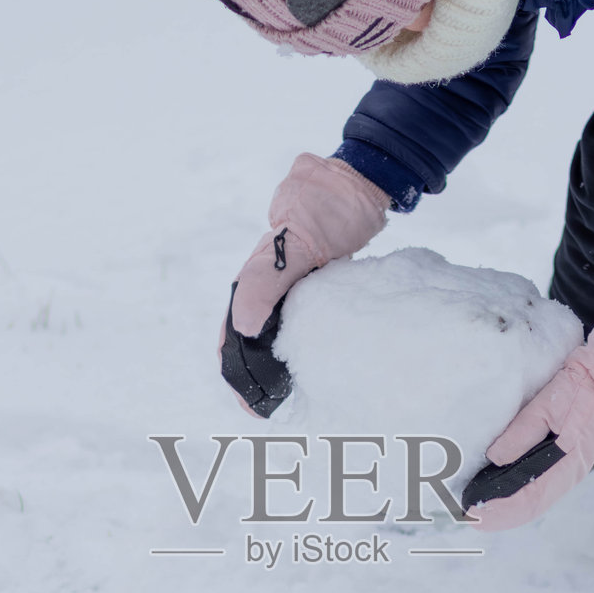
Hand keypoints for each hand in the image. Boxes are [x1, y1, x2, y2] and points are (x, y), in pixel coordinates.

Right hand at [219, 154, 388, 416]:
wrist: (360, 185)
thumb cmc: (327, 210)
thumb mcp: (297, 244)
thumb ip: (267, 281)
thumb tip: (242, 326)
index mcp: (256, 275)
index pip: (234, 328)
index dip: (233, 363)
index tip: (244, 397)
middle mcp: (269, 283)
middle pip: (250, 334)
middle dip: (249, 371)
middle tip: (257, 407)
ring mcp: (293, 285)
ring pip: (273, 331)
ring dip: (272, 362)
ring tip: (277, 397)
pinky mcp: (316, 286)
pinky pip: (298, 322)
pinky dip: (297, 346)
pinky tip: (307, 364)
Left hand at [462, 302, 593, 529]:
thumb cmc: (581, 388)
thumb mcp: (547, 406)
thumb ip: (521, 433)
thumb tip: (495, 459)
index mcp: (568, 463)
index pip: (530, 499)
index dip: (501, 511)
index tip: (475, 515)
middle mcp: (570, 473)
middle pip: (532, 506)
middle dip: (502, 516)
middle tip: (472, 518)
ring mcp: (571, 469)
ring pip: (537, 500)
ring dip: (510, 508)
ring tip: (484, 511)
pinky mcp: (569, 461)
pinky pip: (543, 487)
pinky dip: (522, 495)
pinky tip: (506, 494)